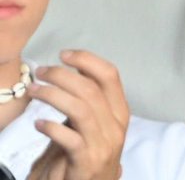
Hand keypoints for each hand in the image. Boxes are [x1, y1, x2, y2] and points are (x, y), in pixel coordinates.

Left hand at [27, 50, 127, 179]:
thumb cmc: (88, 154)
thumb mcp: (94, 124)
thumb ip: (90, 101)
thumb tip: (76, 70)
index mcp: (120, 112)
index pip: (110, 76)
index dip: (87, 60)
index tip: (64, 54)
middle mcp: (116, 126)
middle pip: (91, 89)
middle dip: (62, 75)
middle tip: (40, 73)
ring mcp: (103, 144)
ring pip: (80, 109)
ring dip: (53, 95)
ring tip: (33, 91)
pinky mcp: (87, 161)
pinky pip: (69, 138)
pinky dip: (51, 128)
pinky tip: (38, 124)